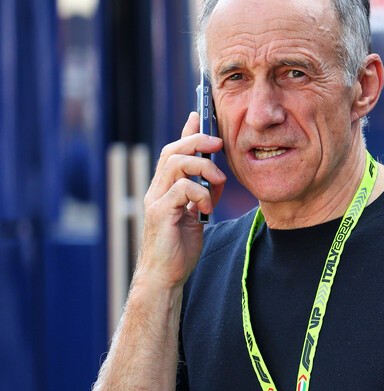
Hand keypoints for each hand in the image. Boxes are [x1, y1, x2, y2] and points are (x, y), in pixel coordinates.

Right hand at [135, 112, 225, 289]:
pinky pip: (182, 189)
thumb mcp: (196, 214)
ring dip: (203, 168)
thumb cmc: (180, 247)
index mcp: (165, 188)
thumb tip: (214, 174)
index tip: (199, 115)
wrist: (166, 275)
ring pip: (176, 164)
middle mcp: (156, 190)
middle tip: (219, 144)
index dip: (186, 131)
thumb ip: (201, 193)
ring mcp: (156, 201)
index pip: (173, 150)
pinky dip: (201, 193)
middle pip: (172, 151)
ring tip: (218, 183)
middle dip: (197, 141)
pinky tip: (209, 206)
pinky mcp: (161, 213)